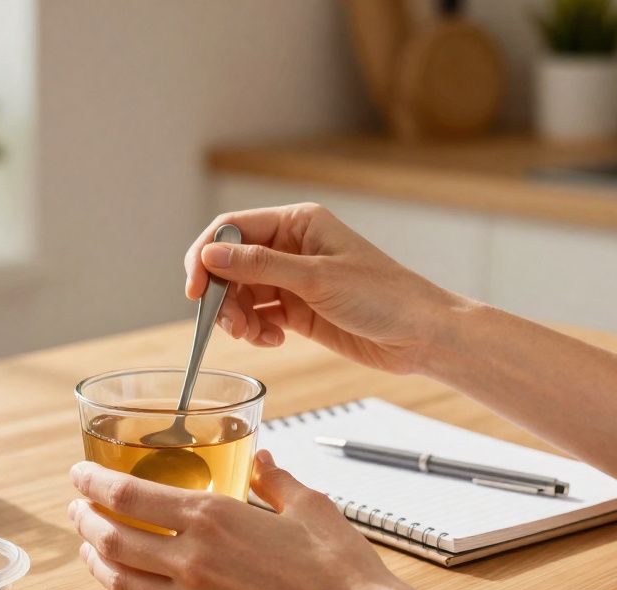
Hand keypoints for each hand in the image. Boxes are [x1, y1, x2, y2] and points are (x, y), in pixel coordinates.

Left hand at [67, 450, 410, 589]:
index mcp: (214, 517)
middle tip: (76, 509)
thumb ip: (274, 479)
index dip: (94, 484)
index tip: (78, 475)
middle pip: (113, 538)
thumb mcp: (309, 505)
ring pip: (121, 581)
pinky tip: (125, 588)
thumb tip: (261, 460)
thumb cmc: (339, 566)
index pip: (130, 497)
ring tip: (89, 546)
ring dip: (96, 561)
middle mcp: (194, 558)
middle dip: (85, 520)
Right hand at [183, 203, 470, 373]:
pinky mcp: (298, 309)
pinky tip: (274, 340)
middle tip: (228, 324)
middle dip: (222, 295)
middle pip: (230, 265)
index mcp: (298, 223)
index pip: (232, 229)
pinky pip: (259, 316)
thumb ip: (260, 267)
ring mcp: (293, 279)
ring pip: (241, 294)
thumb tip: (211, 255)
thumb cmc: (385, 297)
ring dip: (237, 317)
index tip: (194, 289)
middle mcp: (291, 246)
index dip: (206, 257)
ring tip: (254, 336)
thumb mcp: (317, 279)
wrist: (422, 336)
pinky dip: (256, 330)